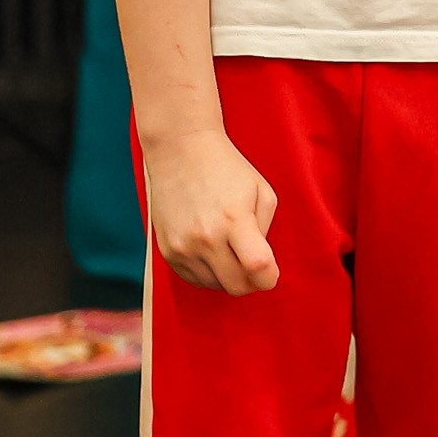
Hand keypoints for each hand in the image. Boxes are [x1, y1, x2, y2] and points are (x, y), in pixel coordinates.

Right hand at [143, 127, 280, 292]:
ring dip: (228, 276)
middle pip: (237, 286)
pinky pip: (194, 280)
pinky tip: (212, 252)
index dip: (270, 277)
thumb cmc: (227, 169)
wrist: (180, 150)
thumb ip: (265, 230)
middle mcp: (206, 237)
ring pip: (215, 286)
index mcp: (234, 219)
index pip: (258, 268)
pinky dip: (208, 273)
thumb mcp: (261, 191)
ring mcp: (183, 246)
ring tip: (230, 251)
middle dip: (251, 282)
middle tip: (252, 265)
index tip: (270, 273)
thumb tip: (260, 264)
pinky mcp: (167, 251)